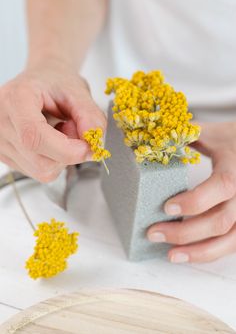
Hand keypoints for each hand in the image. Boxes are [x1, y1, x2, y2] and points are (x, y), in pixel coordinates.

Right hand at [0, 60, 105, 181]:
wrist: (40, 81)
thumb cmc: (55, 82)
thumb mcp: (78, 91)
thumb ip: (90, 116)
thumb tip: (94, 142)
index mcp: (16, 99)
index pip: (35, 137)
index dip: (66, 149)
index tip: (87, 146)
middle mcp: (0, 122)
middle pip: (40, 161)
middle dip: (69, 153)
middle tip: (73, 129)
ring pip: (42, 171)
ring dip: (62, 157)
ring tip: (59, 132)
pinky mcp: (4, 155)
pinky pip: (38, 172)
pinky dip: (53, 160)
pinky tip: (50, 140)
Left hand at [147, 122, 235, 262]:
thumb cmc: (231, 140)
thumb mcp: (211, 133)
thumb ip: (185, 135)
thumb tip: (152, 141)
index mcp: (235, 168)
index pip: (222, 187)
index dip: (195, 201)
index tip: (167, 207)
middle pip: (221, 221)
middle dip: (185, 232)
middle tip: (154, 233)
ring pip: (229, 241)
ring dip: (198, 252)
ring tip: (170, 255)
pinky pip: (231, 245)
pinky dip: (210, 253)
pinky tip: (189, 254)